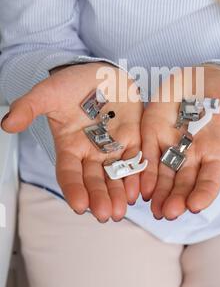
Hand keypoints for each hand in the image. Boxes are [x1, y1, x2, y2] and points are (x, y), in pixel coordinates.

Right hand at [1, 63, 142, 221]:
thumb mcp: (47, 93)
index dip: (74, 189)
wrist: (101, 72)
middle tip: (106, 215)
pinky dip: (137, 174)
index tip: (79, 206)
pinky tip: (139, 189)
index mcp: (69, 146)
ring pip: (116, 175)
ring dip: (119, 193)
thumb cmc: (72, 84)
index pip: (69, 173)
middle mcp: (91, 152)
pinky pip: (136, 159)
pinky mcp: (133, 138)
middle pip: (94, 180)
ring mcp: (113, 147)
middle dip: (100, 198)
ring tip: (123, 209)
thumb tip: (7, 123)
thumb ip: (28, 107)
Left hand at [141, 65, 219, 219]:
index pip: (209, 181)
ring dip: (157, 192)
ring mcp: (170, 144)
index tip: (196, 206)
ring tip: (152, 207)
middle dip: (176, 199)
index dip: (203, 194)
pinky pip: (146, 153)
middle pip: (182, 183)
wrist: (205, 76)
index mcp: (215, 154)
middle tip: (169, 213)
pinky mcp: (153, 131)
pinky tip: (139, 185)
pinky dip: (142, 169)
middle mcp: (191, 155)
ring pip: (162, 174)